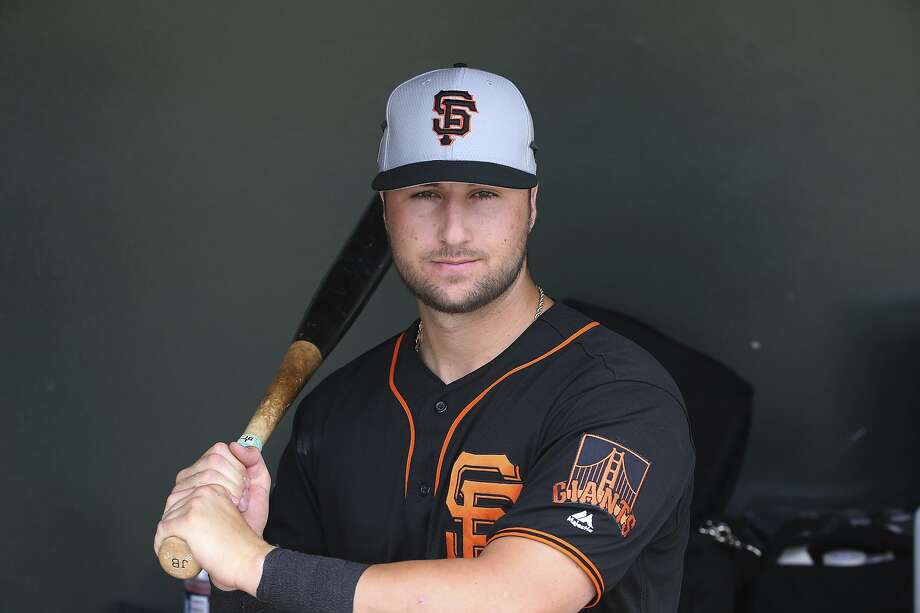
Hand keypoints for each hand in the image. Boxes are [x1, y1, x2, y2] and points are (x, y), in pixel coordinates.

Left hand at [154, 484, 274, 594]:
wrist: (248, 558)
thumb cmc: (241, 544)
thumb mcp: (228, 515)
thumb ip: (215, 510)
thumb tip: (198, 518)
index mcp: (214, 489)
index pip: (183, 496)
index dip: (178, 514)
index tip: (182, 530)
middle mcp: (205, 492)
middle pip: (172, 505)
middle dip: (171, 523)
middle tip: (179, 540)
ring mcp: (196, 505)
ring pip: (167, 518)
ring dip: (166, 535)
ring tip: (176, 548)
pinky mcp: (189, 520)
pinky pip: (163, 531)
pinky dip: (160, 543)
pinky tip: (165, 550)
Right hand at [168, 441, 270, 536]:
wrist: (241, 550)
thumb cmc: (247, 519)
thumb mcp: (258, 486)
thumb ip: (253, 460)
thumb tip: (236, 444)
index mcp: (203, 469)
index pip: (218, 451)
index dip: (237, 468)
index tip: (245, 488)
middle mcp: (186, 480)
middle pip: (213, 463)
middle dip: (236, 483)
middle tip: (240, 503)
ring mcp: (177, 498)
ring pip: (205, 479)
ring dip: (227, 496)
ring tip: (233, 511)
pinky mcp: (172, 519)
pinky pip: (190, 501)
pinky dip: (212, 510)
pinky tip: (219, 520)